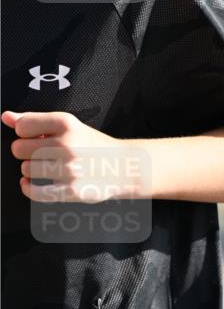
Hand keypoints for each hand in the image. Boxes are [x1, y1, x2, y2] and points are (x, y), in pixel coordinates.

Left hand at [1, 110, 143, 202]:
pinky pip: (34, 192)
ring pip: (26, 169)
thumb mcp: (69, 126)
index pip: (22, 126)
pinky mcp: (71, 191)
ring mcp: (69, 169)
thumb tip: (5, 117)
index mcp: (67, 124)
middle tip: (40, 153)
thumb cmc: (93, 145)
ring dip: (30, 170)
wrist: (125, 166)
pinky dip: (27, 188)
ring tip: (46, 167)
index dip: (24, 132)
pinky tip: (31, 184)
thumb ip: (35, 120)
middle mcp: (67, 145)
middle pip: (19, 149)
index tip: (34, 136)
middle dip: (24, 152)